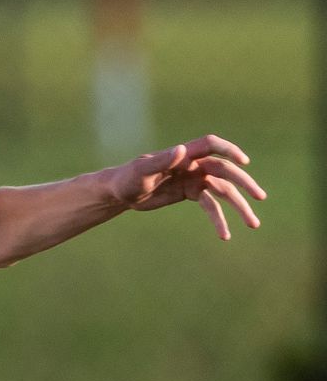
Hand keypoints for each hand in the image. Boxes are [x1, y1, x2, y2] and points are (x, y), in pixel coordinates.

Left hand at [112, 134, 265, 239]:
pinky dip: (219, 219)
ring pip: (223, 192)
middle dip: (244, 183)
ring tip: (253, 224)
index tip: (244, 162)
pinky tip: (225, 235)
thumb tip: (181, 150)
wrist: (121, 193)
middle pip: (225, 171)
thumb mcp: (142, 171)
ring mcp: (194, 179)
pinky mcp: (190, 193)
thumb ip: (161, 160)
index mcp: (183, 155)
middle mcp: (193, 165)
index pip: (211, 145)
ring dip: (239, 207)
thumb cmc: (127, 178)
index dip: (229, 150)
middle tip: (260, 197)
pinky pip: (211, 206)